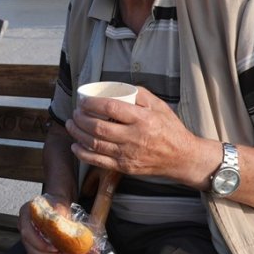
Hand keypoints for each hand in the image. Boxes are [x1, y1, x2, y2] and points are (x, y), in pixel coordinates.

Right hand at [18, 197, 72, 253]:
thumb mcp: (59, 204)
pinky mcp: (34, 244)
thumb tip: (62, 224)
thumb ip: (58, 212)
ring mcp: (27, 236)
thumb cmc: (57, 204)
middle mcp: (23, 225)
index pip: (27, 232)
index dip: (40, 243)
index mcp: (26, 213)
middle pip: (30, 247)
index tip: (55, 248)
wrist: (56, 204)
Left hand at [66, 86, 208, 184]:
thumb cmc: (170, 129)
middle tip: (75, 112)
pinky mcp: (125, 167)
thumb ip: (139, 94)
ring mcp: (128, 154)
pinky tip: (75, 145)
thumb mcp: (159, 106)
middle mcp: (134, 138)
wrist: (182, 158)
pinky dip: (83, 153)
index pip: (110, 109)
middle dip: (81, 118)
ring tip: (71, 125)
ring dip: (77, 134)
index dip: (92, 104)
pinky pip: (98, 161)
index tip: (84, 101)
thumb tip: (117, 86)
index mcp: (142, 120)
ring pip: (95, 144)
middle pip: (98, 128)